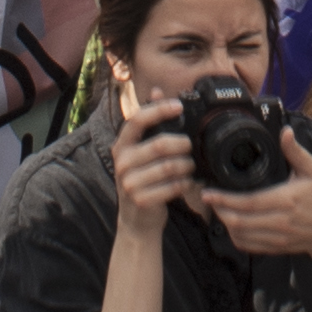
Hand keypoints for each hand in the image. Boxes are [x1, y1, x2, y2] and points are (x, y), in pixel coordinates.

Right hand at [111, 90, 195, 237]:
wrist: (136, 220)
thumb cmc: (143, 180)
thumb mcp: (141, 151)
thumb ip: (149, 123)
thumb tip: (156, 91)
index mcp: (122, 145)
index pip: (138, 119)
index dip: (159, 110)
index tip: (179, 106)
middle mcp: (122, 162)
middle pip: (160, 144)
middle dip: (182, 144)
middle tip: (190, 147)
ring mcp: (129, 183)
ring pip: (170, 166)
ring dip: (186, 165)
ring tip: (189, 166)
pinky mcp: (141, 200)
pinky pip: (173, 186)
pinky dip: (184, 184)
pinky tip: (185, 183)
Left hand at [192, 127, 311, 256]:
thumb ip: (295, 152)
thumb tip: (285, 131)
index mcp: (286, 200)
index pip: (249, 202)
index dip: (225, 199)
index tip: (208, 192)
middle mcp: (279, 222)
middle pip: (239, 221)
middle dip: (219, 210)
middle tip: (208, 198)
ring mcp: (276, 238)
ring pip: (240, 235)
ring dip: (224, 223)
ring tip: (217, 208)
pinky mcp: (274, 248)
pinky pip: (247, 246)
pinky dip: (234, 236)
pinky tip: (231, 223)